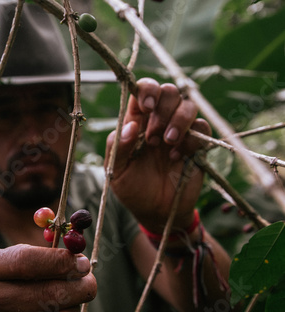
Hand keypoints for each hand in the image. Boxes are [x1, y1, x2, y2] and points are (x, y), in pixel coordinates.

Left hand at [105, 78, 210, 231]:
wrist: (155, 213)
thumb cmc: (132, 188)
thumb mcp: (116, 170)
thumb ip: (117, 147)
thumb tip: (131, 126)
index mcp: (137, 122)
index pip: (144, 90)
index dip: (147, 89)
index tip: (146, 106)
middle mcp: (160, 122)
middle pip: (169, 92)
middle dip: (162, 108)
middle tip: (152, 137)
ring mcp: (180, 132)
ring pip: (188, 105)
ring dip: (178, 120)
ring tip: (166, 143)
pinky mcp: (197, 146)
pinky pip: (203, 128)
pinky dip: (191, 138)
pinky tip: (177, 157)